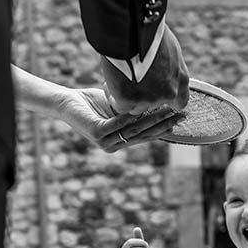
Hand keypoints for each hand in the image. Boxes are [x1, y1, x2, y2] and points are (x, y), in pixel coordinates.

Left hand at [61, 88, 181, 152]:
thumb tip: (159, 103)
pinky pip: (117, 125)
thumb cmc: (92, 102)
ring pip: (134, 130)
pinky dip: (130, 117)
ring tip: (167, 110)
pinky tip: (142, 107)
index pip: (148, 135)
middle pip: (145, 135)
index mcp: (121, 141)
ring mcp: (105, 142)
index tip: (181, 115)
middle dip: (165, 124)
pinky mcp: (96, 133)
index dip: (165, 127)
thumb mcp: (119, 106)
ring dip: (152, 120)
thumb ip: (135, 110)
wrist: (66, 102)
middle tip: (181, 114)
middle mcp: (114, 145)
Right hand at [102, 24, 188, 114]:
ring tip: (119, 79)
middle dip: (143, 96)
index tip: (156, 93)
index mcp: (181, 79)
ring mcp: (149, 99)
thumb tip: (166, 73)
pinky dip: (114, 97)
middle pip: (154, 105)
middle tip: (132, 82)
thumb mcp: (169, 49)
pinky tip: (110, 84)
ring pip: (136, 108)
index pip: (179, 102)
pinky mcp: (129, 100)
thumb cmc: (148, 31)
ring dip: (128, 97)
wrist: (129, 28)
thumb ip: (171, 68)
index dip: (167, 100)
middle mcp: (168, 92)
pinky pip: (120, 106)